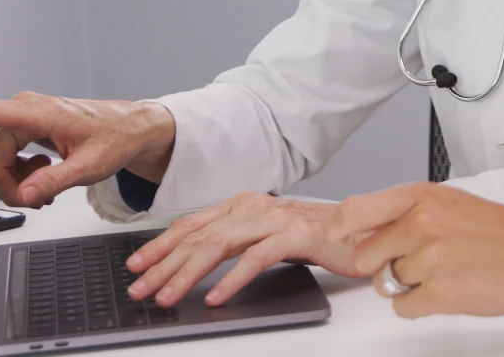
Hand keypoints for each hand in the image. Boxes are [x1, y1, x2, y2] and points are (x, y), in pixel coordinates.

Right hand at [0, 92, 174, 208]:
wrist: (129, 129)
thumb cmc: (115, 137)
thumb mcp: (90, 166)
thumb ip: (56, 181)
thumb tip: (27, 195)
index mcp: (37, 113)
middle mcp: (24, 111)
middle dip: (10, 186)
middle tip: (41, 198)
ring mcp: (24, 120)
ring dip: (17, 182)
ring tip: (48, 186)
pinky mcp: (26, 129)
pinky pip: (7, 160)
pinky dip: (22, 176)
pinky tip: (44, 176)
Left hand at [125, 191, 368, 307]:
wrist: (367, 231)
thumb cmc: (320, 239)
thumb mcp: (268, 239)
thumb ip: (238, 245)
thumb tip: (197, 267)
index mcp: (245, 205)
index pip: (193, 225)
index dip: (160, 246)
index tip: (136, 267)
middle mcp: (255, 207)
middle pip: (199, 236)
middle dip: (163, 265)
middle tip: (139, 289)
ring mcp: (276, 218)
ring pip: (219, 245)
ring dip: (188, 274)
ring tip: (168, 297)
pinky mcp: (298, 235)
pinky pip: (257, 258)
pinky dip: (233, 279)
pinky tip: (217, 298)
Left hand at [323, 182, 503, 318]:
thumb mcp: (451, 204)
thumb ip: (407, 212)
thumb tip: (365, 229)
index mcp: (422, 196)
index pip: (355, 211)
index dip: (337, 228)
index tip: (333, 236)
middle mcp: (420, 223)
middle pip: (365, 255)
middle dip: (383, 265)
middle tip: (418, 262)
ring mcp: (429, 258)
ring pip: (387, 283)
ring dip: (409, 285)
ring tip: (447, 272)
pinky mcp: (439, 292)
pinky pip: (403, 308)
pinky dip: (421, 306)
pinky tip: (450, 290)